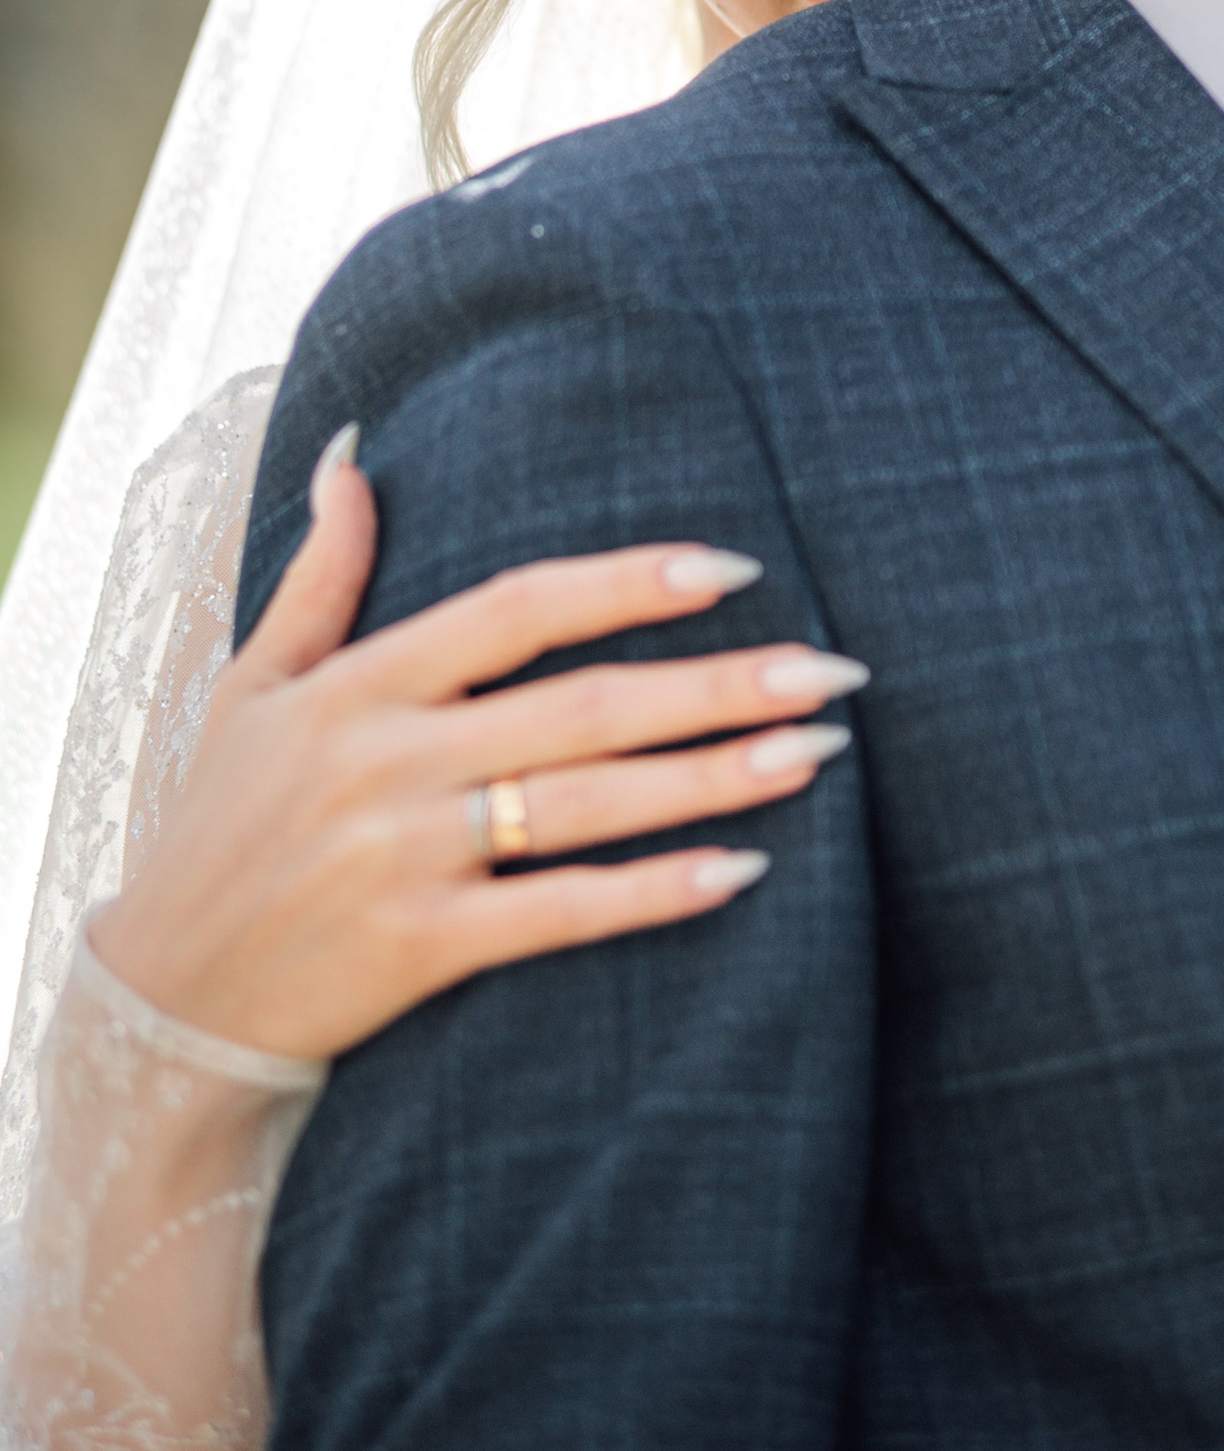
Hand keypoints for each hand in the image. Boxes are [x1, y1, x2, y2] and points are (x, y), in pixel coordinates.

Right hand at [89, 430, 864, 1059]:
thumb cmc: (218, 825)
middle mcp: (392, 759)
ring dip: (713, 777)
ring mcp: (408, 855)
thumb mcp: (252, 682)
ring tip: (817, 754)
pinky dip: (653, 893)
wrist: (160, 1000)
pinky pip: (559, 913)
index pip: (518, 607)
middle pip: (585, 705)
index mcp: (362, 683)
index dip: (627, 581)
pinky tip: (744, 872)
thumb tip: (353, 450)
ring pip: (590, 805)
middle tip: (835, 669)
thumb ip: (323, 571)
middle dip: (721, 683)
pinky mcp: (421, 949)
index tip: (735, 563)